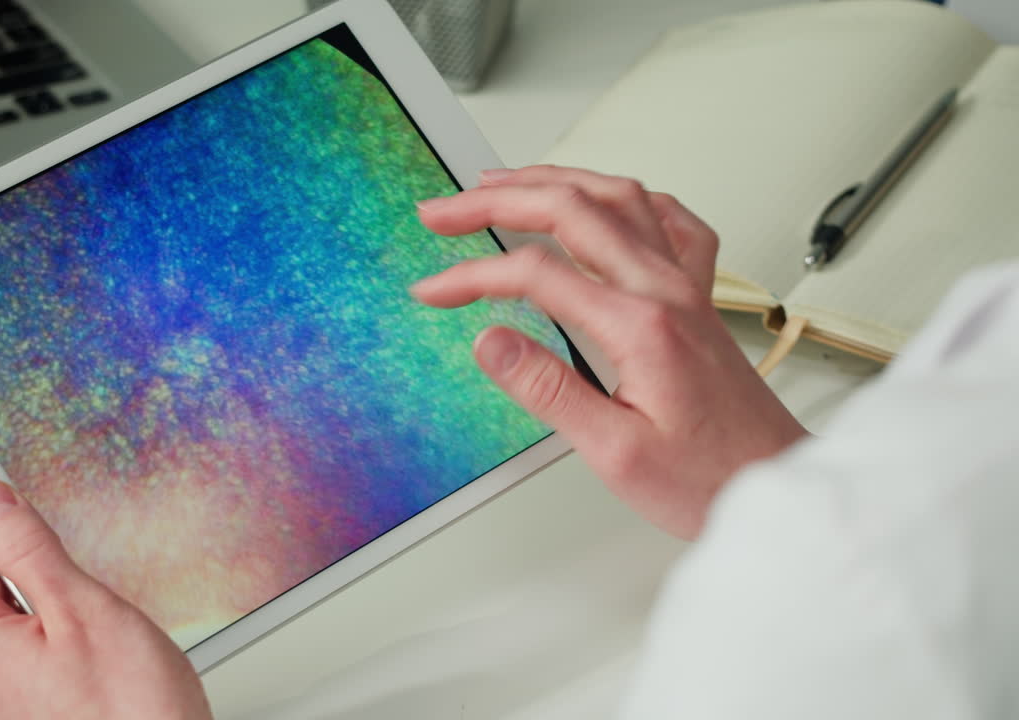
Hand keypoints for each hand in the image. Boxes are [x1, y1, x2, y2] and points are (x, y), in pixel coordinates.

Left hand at [0, 478, 212, 719]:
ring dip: (65, 606)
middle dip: (44, 569)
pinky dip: (74, 638)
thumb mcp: (84, 609)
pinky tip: (107, 653)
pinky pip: (44, 651)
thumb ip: (31, 549)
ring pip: (27, 618)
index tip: (12, 481)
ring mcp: (8, 698)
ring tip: (107, 629)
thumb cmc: (132, 710)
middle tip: (88, 580)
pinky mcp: (39, 707)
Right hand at [412, 165, 806, 538]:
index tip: (434, 290)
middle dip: (497, 200)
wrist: (777, 482)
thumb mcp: (615, 452)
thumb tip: (490, 341)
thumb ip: (549, 390)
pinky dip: (627, 197)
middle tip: (445, 210)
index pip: (537, 274)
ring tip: (503, 182)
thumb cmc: (708, 478)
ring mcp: (688, 287)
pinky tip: (608, 198)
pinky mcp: (700, 298)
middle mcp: (666, 291)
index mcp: (640, 325)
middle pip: (573, 210)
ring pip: (619, 197)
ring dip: (554, 180)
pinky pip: (670, 221)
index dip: (473, 276)